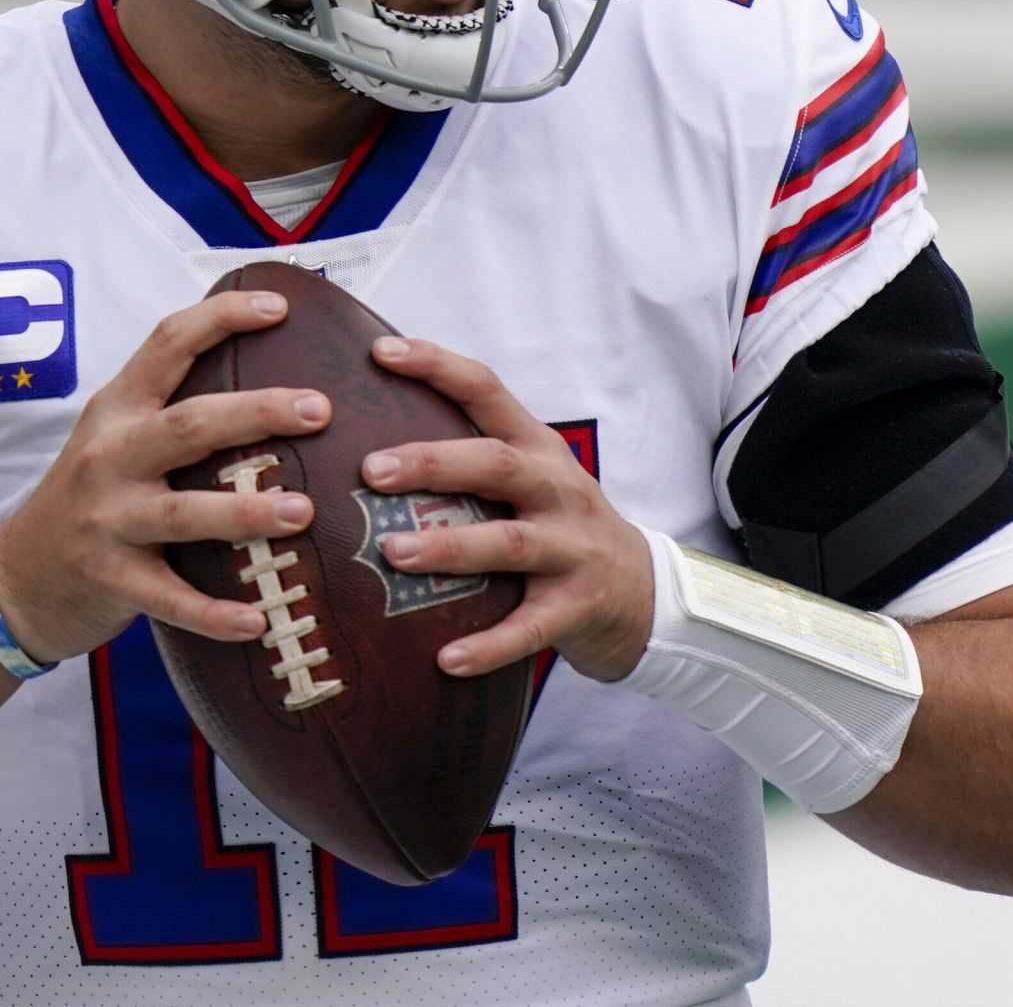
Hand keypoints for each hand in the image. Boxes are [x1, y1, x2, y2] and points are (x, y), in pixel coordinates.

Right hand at [0, 288, 330, 663]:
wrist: (18, 575)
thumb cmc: (91, 496)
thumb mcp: (115, 435)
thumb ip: (171, 405)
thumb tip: (269, 375)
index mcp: (118, 409)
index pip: (167, 342)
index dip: (221, 317)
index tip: (278, 308)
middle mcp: (110, 456)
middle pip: (189, 424)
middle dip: (257, 413)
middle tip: (319, 409)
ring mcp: (107, 519)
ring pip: (183, 513)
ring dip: (245, 512)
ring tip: (303, 512)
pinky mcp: (110, 578)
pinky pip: (169, 598)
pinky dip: (214, 613)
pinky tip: (258, 619)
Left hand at [360, 335, 654, 682]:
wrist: (644, 594)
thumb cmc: (562, 529)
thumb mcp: (533, 480)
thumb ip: (472, 458)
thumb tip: (368, 440)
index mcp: (538, 449)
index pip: (488, 391)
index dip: (438, 366)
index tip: (381, 352)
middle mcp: (558, 490)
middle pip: (497, 464)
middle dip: (434, 463)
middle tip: (371, 469)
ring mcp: (572, 549)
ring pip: (509, 543)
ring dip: (450, 547)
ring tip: (394, 553)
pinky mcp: (577, 608)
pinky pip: (529, 629)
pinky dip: (488, 644)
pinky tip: (445, 660)